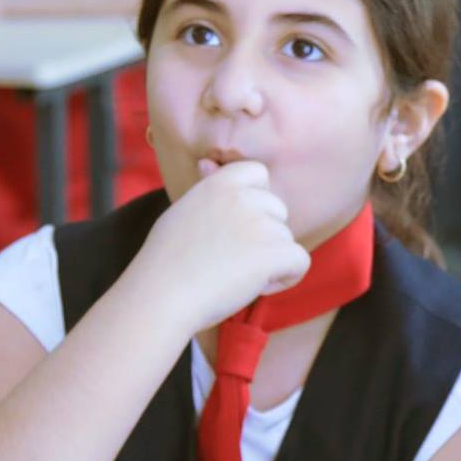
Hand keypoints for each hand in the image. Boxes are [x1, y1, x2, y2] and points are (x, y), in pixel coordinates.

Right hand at [132, 160, 312, 336]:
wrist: (160, 298)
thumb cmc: (166, 263)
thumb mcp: (183, 213)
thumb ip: (206, 191)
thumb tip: (207, 162)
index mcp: (219, 184)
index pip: (259, 173)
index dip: (257, 201)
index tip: (238, 225)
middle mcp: (242, 198)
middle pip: (278, 210)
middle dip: (264, 236)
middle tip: (229, 259)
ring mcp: (259, 224)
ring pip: (287, 239)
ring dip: (270, 261)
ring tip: (233, 276)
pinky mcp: (272, 252)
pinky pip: (300, 262)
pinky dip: (285, 278)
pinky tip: (256, 287)